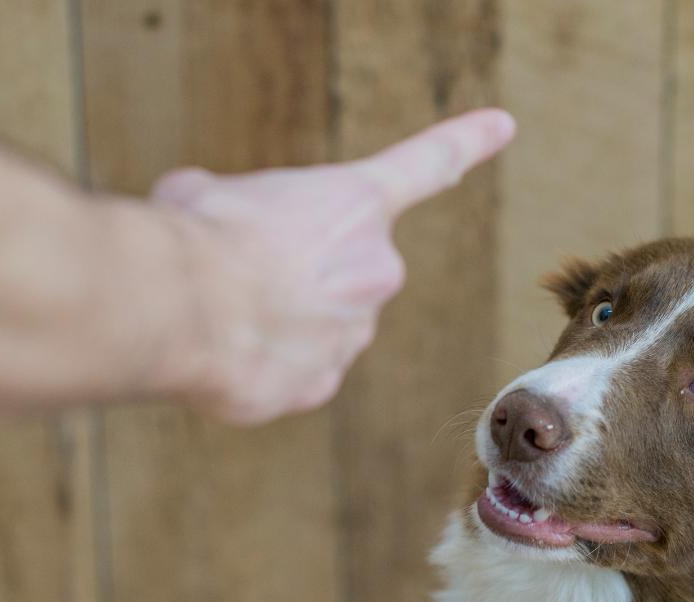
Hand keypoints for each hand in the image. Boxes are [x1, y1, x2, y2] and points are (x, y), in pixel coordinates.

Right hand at [150, 108, 515, 424]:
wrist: (188, 308)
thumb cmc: (199, 234)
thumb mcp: (210, 189)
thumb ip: (240, 204)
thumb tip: (216, 223)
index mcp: (357, 201)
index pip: (426, 163)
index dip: (465, 141)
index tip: (505, 124)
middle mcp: (375, 268)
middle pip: (342, 268)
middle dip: (299, 271)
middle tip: (242, 270)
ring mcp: (354, 333)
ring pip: (318, 323)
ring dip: (278, 318)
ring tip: (226, 310)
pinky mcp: (321, 384)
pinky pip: (295, 369)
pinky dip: (264, 363)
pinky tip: (230, 349)